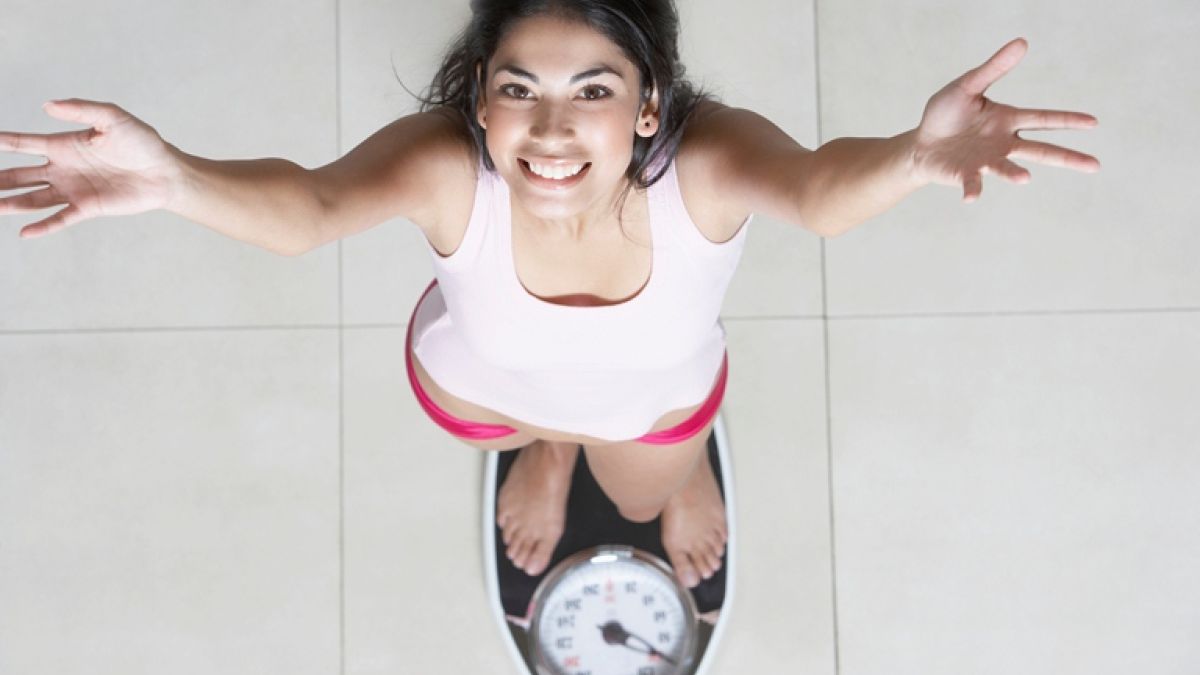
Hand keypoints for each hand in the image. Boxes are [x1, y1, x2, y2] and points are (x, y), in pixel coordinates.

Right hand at [0, 99, 180, 238]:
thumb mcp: (112, 117)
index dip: (3, 143)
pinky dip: (43, 226)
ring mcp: (73, 189)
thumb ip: (80, 109)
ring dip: (11, 203)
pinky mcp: (88, 207)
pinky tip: (24, 232)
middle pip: (20, 176)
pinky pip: (60, 218)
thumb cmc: (141, 141)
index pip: (23, 144)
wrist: (165, 171)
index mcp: (63, 145)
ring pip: (33, 198)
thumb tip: (47, 105)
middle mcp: (63, 169)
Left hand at [910, 38, 1100, 202]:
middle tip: (1094, 165)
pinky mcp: (966, 174)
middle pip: (1041, 150)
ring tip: (1024, 178)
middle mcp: (1003, 143)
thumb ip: (993, 68)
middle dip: (1067, 157)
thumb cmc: (946, 115)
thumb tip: (1021, 42)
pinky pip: (972, 183)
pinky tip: (971, 197)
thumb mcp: (967, 86)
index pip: (1044, 119)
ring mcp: (986, 161)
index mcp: (1007, 120)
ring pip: (1007, 168)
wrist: (920, 143)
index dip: (1068, 120)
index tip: (1093, 122)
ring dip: (1014, 173)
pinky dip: (973, 189)